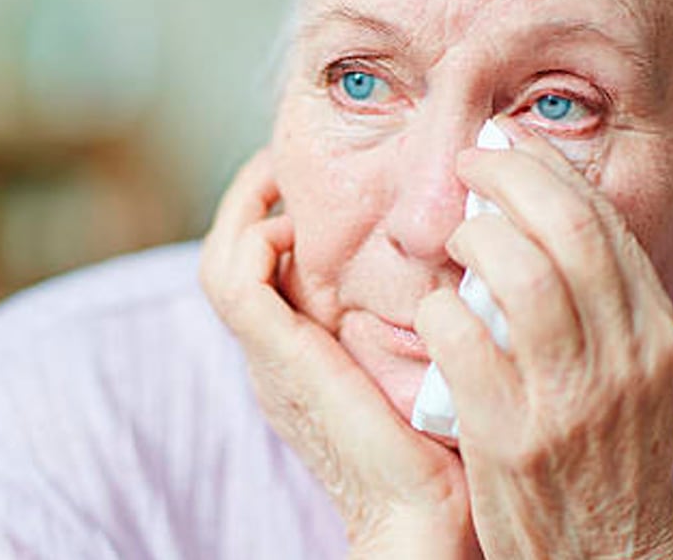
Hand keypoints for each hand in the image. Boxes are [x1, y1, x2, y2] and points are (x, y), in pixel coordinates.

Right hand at [200, 148, 478, 558]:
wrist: (420, 512)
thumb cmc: (436, 446)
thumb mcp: (415, 366)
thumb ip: (408, 318)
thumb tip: (452, 262)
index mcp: (297, 359)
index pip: (261, 272)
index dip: (273, 218)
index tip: (310, 180)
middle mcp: (272, 356)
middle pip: (230, 259)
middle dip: (251, 201)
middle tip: (282, 160)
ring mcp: (267, 359)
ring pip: (220, 263)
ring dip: (244, 210)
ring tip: (277, 174)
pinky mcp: (276, 358)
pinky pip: (236, 283)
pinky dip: (253, 241)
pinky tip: (290, 223)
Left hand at [416, 117, 672, 558]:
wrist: (605, 559)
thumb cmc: (606, 462)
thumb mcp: (635, 378)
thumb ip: (605, 306)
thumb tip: (549, 221)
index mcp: (655, 335)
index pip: (604, 223)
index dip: (548, 171)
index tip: (509, 147)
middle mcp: (623, 356)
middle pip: (566, 228)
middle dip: (508, 177)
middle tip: (469, 164)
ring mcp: (567, 396)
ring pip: (517, 273)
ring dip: (474, 238)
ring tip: (455, 240)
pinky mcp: (510, 435)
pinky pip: (462, 340)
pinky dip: (438, 310)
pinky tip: (434, 313)